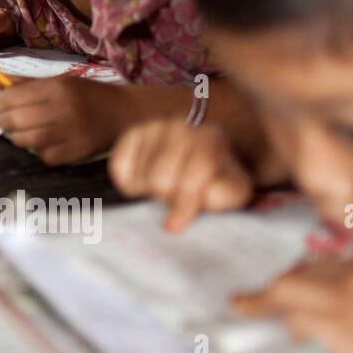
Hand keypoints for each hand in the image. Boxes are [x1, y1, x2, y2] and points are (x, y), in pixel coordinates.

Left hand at [0, 77, 123, 164]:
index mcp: (57, 87)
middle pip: (17, 119)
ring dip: (16, 138)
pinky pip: (46, 156)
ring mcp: (71, 132)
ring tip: (17, 133)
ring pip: (27, 140)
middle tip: (1, 121)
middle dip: (2, 121)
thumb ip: (28, 84)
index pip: (14, 96)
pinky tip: (43, 144)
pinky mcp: (78, 151)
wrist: (126, 113)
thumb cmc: (89, 95)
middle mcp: (63, 108)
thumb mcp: (61, 82)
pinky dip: (39, 152)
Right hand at [109, 120, 253, 230]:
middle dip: (166, 197)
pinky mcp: (132, 134)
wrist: (199, 159)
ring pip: (141, 177)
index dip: (184, 203)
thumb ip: (224, 195)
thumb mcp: (233, 191)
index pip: (193, 173)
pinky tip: (143, 183)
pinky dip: (128, 184)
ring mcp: (154, 127)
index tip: (175, 226)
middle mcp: (181, 126)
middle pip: (161, 178)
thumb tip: (205, 196)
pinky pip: (119, 167)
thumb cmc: (215, 181)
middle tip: (174, 198)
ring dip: (149, 192)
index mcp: (210, 139)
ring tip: (163, 189)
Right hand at [232, 257, 352, 352]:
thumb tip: (286, 333)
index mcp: (341, 326)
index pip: (287, 313)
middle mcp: (349, 294)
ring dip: (292, 281)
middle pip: (289, 283)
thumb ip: (315, 346)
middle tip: (245, 303)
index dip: (258, 311)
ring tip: (282, 297)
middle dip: (265, 294)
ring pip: (308, 267)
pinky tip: (318, 286)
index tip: (237, 310)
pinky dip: (320, 273)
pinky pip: (334, 262)